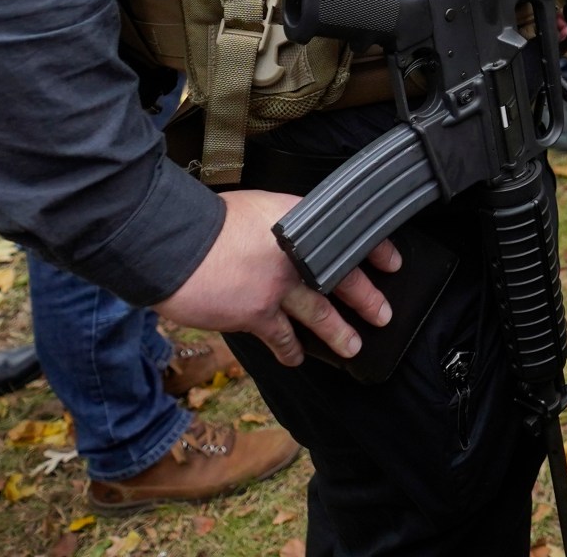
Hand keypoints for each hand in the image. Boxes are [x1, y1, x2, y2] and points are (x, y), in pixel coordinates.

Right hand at [155, 189, 400, 366]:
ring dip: (338, 333)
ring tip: (352, 347)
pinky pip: (281, 338)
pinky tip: (295, 359)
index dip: (374, 249)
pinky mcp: (257, 314)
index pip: (348, 234)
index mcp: (297, 221)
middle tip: (383, 314)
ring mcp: (279, 287)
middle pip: (342, 277)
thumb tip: (288, 241)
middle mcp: (295, 255)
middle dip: (366, 298)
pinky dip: (289, 350)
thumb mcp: (256, 207)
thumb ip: (279, 227)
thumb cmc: (205, 221)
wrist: (174, 242)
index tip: (391, 262)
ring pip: (320, 314)